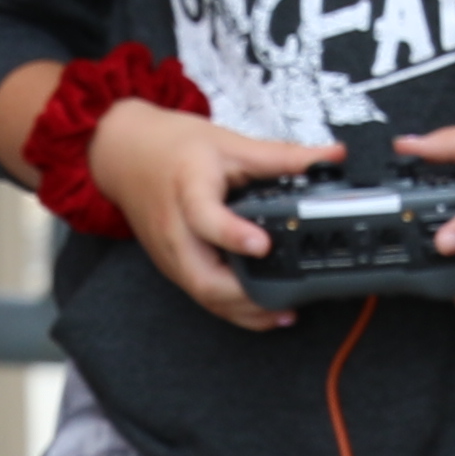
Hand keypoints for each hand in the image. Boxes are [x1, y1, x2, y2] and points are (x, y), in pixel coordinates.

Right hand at [88, 97, 331, 334]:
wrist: (123, 154)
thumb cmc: (173, 148)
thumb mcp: (229, 143)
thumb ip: (281, 156)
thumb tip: (331, 155)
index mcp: (188, 189)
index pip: (206, 218)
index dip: (234, 234)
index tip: (263, 244)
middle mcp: (175, 229)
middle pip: (203, 276)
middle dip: (246, 295)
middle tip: (286, 298)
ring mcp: (170, 253)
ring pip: (204, 295)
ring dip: (242, 310)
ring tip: (282, 312)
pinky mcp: (171, 265)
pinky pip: (200, 294)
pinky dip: (231, 307)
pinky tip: (261, 310)